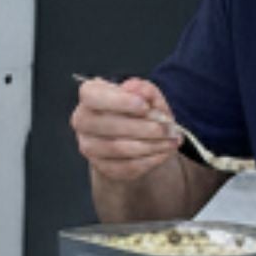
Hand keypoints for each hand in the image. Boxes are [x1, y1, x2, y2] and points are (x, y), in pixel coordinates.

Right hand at [73, 73, 187, 182]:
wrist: (137, 137)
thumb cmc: (138, 111)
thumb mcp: (147, 95)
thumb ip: (144, 89)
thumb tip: (137, 88)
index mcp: (90, 95)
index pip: (92, 96)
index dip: (119, 101)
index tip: (145, 106)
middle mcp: (83, 121)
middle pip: (108, 125)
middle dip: (144, 127)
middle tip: (169, 127)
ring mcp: (90, 147)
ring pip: (119, 148)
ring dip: (151, 144)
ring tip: (172, 139)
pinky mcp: (103, 167)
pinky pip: (127, 166)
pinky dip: (150, 159)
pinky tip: (164, 152)